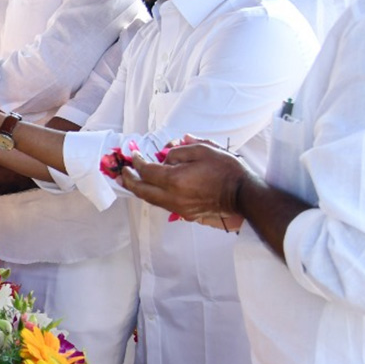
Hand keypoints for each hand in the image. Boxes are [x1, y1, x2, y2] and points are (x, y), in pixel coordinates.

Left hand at [119, 137, 251, 231]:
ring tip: (130, 180)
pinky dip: (152, 195)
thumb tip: (166, 155)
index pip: (147, 171)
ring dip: (139, 189)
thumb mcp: (204, 149)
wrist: (242, 194)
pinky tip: (151, 188)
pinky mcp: (185, 214)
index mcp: (176, 180)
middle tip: (122, 172)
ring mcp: (178, 208)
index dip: (137, 162)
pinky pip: (162, 204)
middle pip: (142, 190)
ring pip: (150, 200)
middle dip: (129, 180)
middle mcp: (173, 197)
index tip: (133, 154)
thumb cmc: (226, 170)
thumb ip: (180, 150)